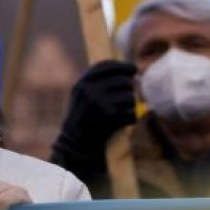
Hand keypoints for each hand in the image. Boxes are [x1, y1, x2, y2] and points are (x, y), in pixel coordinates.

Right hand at [51, 60, 136, 174]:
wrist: (76, 142)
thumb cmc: (82, 116)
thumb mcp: (81, 94)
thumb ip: (97, 80)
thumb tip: (127, 71)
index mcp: (82, 83)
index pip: (106, 66)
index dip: (122, 66)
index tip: (134, 69)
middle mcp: (89, 91)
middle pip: (124, 81)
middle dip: (129, 89)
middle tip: (127, 97)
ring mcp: (99, 104)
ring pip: (130, 98)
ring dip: (130, 106)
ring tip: (120, 112)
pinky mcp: (109, 118)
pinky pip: (132, 113)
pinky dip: (130, 119)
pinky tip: (121, 122)